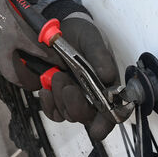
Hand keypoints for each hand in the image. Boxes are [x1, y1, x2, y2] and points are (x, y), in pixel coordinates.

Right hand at [0, 0, 53, 86]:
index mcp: (14, 31)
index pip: (39, 51)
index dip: (51, 58)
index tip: (57, 62)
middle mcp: (1, 47)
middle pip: (18, 76)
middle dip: (30, 81)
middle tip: (37, 81)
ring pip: (1, 72)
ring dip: (13, 74)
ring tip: (19, 70)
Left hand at [28, 12, 119, 141]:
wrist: (62, 28)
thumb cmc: (84, 35)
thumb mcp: (93, 41)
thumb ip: (100, 57)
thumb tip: (108, 76)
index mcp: (109, 86)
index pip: (112, 114)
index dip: (105, 124)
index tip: (96, 128)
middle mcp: (93, 97)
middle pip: (86, 117)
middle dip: (76, 105)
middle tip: (68, 85)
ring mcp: (74, 97)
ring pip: (67, 114)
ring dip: (60, 99)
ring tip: (57, 75)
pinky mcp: (57, 95)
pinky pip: (53, 111)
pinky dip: (48, 103)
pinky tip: (45, 88)